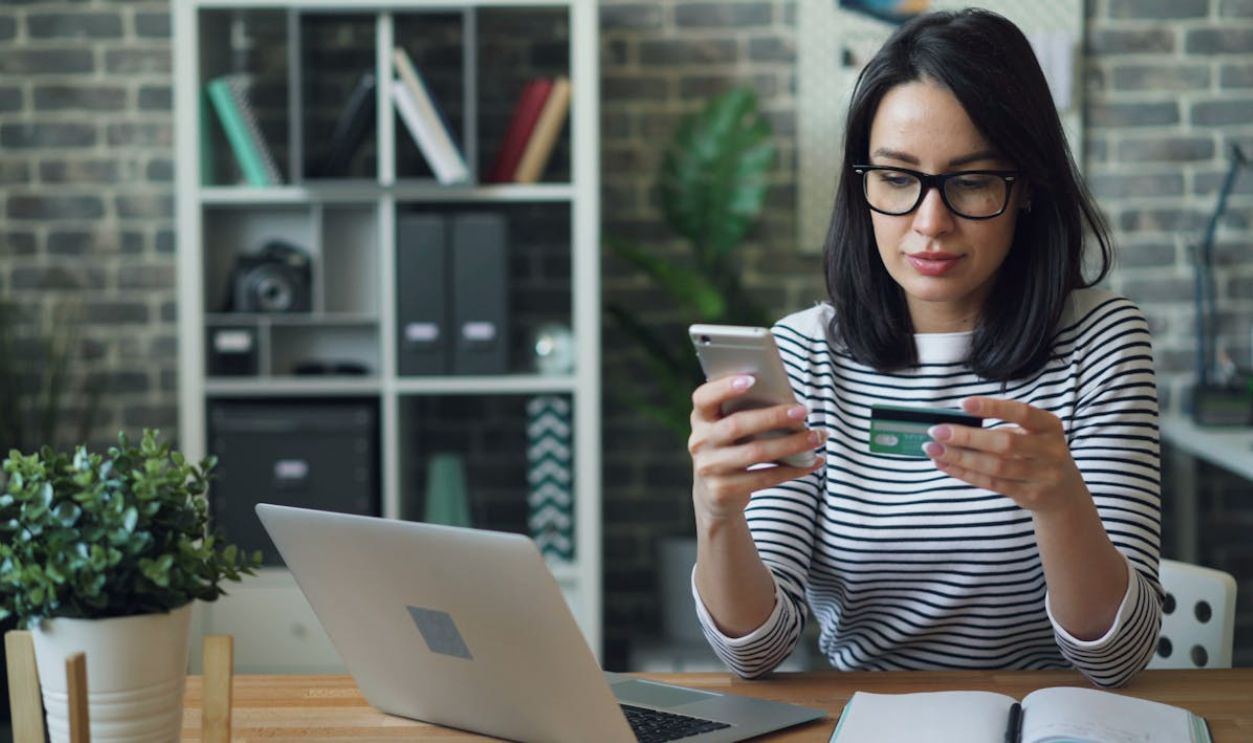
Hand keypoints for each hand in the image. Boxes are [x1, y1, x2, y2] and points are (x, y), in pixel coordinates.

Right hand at [688, 375, 824, 522]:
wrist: (714, 496)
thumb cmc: (731, 449)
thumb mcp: (728, 429)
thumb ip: (744, 413)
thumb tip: (788, 402)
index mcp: (700, 418)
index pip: (703, 397)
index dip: (724, 387)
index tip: (752, 379)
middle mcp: (699, 442)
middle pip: (736, 425)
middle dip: (773, 417)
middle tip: (803, 411)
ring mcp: (708, 468)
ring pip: (756, 453)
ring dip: (792, 444)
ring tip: (817, 437)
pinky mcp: (722, 491)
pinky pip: (764, 478)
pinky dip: (793, 470)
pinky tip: (812, 462)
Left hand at [922, 396, 1087, 514]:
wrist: (1063, 494)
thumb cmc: (1036, 453)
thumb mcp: (1032, 435)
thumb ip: (1002, 428)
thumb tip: (954, 424)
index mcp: (1050, 426)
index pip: (1021, 413)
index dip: (992, 408)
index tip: (962, 403)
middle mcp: (1050, 450)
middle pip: (1004, 443)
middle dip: (967, 437)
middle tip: (937, 431)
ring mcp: (1042, 476)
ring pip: (995, 467)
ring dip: (960, 457)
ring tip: (933, 449)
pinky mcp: (1030, 495)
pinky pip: (991, 484)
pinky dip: (964, 473)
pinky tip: (945, 464)